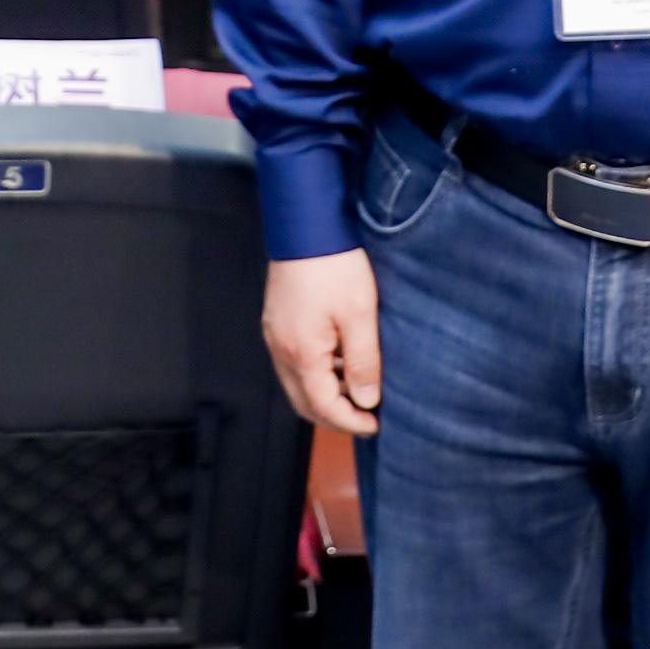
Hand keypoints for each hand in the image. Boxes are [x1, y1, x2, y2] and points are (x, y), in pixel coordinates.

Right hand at [262, 250, 382, 435]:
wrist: (304, 224)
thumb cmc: (334, 266)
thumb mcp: (360, 315)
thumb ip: (363, 363)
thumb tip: (365, 400)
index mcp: (301, 354)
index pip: (323, 407)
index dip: (350, 422)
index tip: (375, 424)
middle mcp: (280, 350)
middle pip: (303, 402)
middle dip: (334, 416)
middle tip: (364, 417)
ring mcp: (274, 336)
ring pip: (296, 384)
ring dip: (324, 396)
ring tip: (357, 390)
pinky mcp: (276, 323)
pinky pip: (293, 364)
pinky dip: (315, 375)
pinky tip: (339, 363)